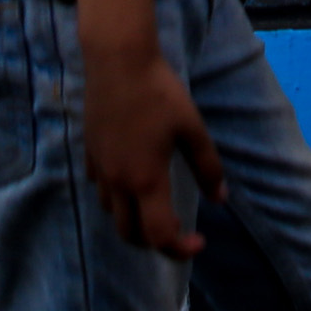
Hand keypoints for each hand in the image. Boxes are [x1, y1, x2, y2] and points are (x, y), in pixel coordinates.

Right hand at [83, 43, 224, 253]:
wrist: (118, 61)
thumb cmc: (159, 92)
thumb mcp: (192, 128)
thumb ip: (207, 167)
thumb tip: (220, 199)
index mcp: (146, 180)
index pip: (160, 235)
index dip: (180, 249)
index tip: (198, 241)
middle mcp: (119, 182)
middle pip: (130, 235)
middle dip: (154, 243)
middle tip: (177, 231)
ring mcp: (101, 169)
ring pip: (113, 214)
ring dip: (134, 221)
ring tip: (155, 207)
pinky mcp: (90, 154)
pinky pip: (101, 190)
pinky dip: (117, 198)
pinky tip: (132, 179)